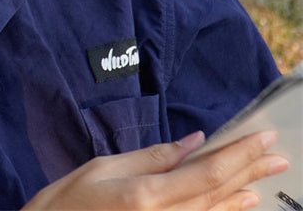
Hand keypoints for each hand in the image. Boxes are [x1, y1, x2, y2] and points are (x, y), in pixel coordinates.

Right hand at [23, 129, 287, 210]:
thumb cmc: (65, 203)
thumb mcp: (102, 169)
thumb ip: (151, 157)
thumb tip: (192, 142)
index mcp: (145, 196)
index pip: (205, 171)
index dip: (238, 154)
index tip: (261, 137)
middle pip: (217, 194)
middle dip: (249, 171)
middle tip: (276, 155)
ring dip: (242, 194)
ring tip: (263, 177)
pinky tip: (237, 203)